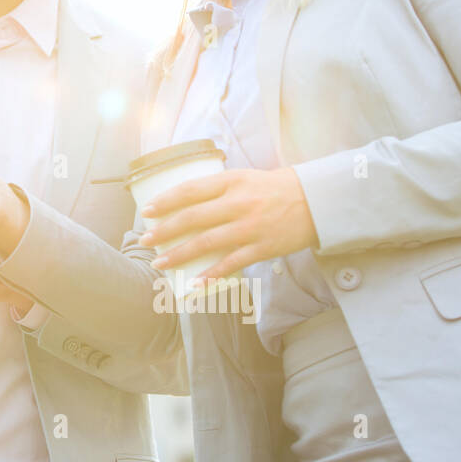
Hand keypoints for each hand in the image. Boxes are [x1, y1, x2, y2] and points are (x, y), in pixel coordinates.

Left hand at [138, 167, 318, 280]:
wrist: (315, 201)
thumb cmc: (273, 188)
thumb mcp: (243, 178)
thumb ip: (217, 188)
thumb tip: (183, 201)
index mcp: (231, 182)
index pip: (190, 190)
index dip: (165, 201)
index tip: (147, 211)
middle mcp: (238, 204)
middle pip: (192, 218)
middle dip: (164, 231)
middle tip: (145, 240)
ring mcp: (250, 227)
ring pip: (207, 243)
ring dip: (179, 255)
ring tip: (159, 263)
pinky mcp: (262, 248)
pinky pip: (231, 264)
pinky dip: (211, 274)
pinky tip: (194, 283)